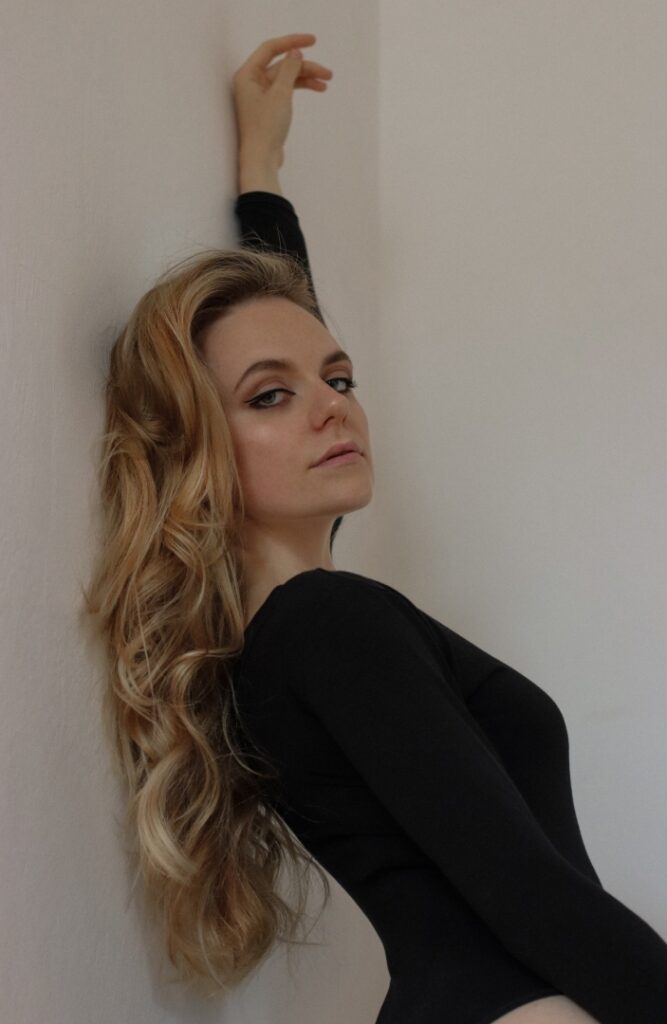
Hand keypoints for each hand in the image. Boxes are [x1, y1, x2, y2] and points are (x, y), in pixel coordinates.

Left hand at [232, 33, 332, 167]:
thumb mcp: (281, 94)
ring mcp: (260, 95)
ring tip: (326, 82)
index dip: (292, 42)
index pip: (271, 49)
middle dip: (305, 67)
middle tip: (328, 73)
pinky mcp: (268, 108)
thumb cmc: (266, 128)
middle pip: (282, 65)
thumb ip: (289, 69)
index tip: (313, 41)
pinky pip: (286, 90)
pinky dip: (300, 88)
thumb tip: (295, 52)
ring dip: (306, 78)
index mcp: (248, 75)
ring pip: (286, 78)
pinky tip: (318, 89)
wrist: (262, 160)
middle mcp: (252, 82)